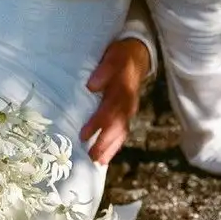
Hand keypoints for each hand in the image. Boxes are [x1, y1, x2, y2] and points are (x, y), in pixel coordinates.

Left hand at [80, 37, 151, 164]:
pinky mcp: (128, 115)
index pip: (109, 111)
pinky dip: (114, 147)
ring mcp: (129, 111)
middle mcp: (128, 104)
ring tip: (98, 163)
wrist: (137, 56)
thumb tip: (91, 86)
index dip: (97, 125)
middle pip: (117, 128)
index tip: (83, 135)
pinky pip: (122, 134)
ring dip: (110, 149)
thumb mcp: (113, 57)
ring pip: (121, 134)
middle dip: (104, 144)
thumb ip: (104, 70)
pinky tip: (104, 158)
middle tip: (90, 158)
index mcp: (122, 91)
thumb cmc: (120, 58)